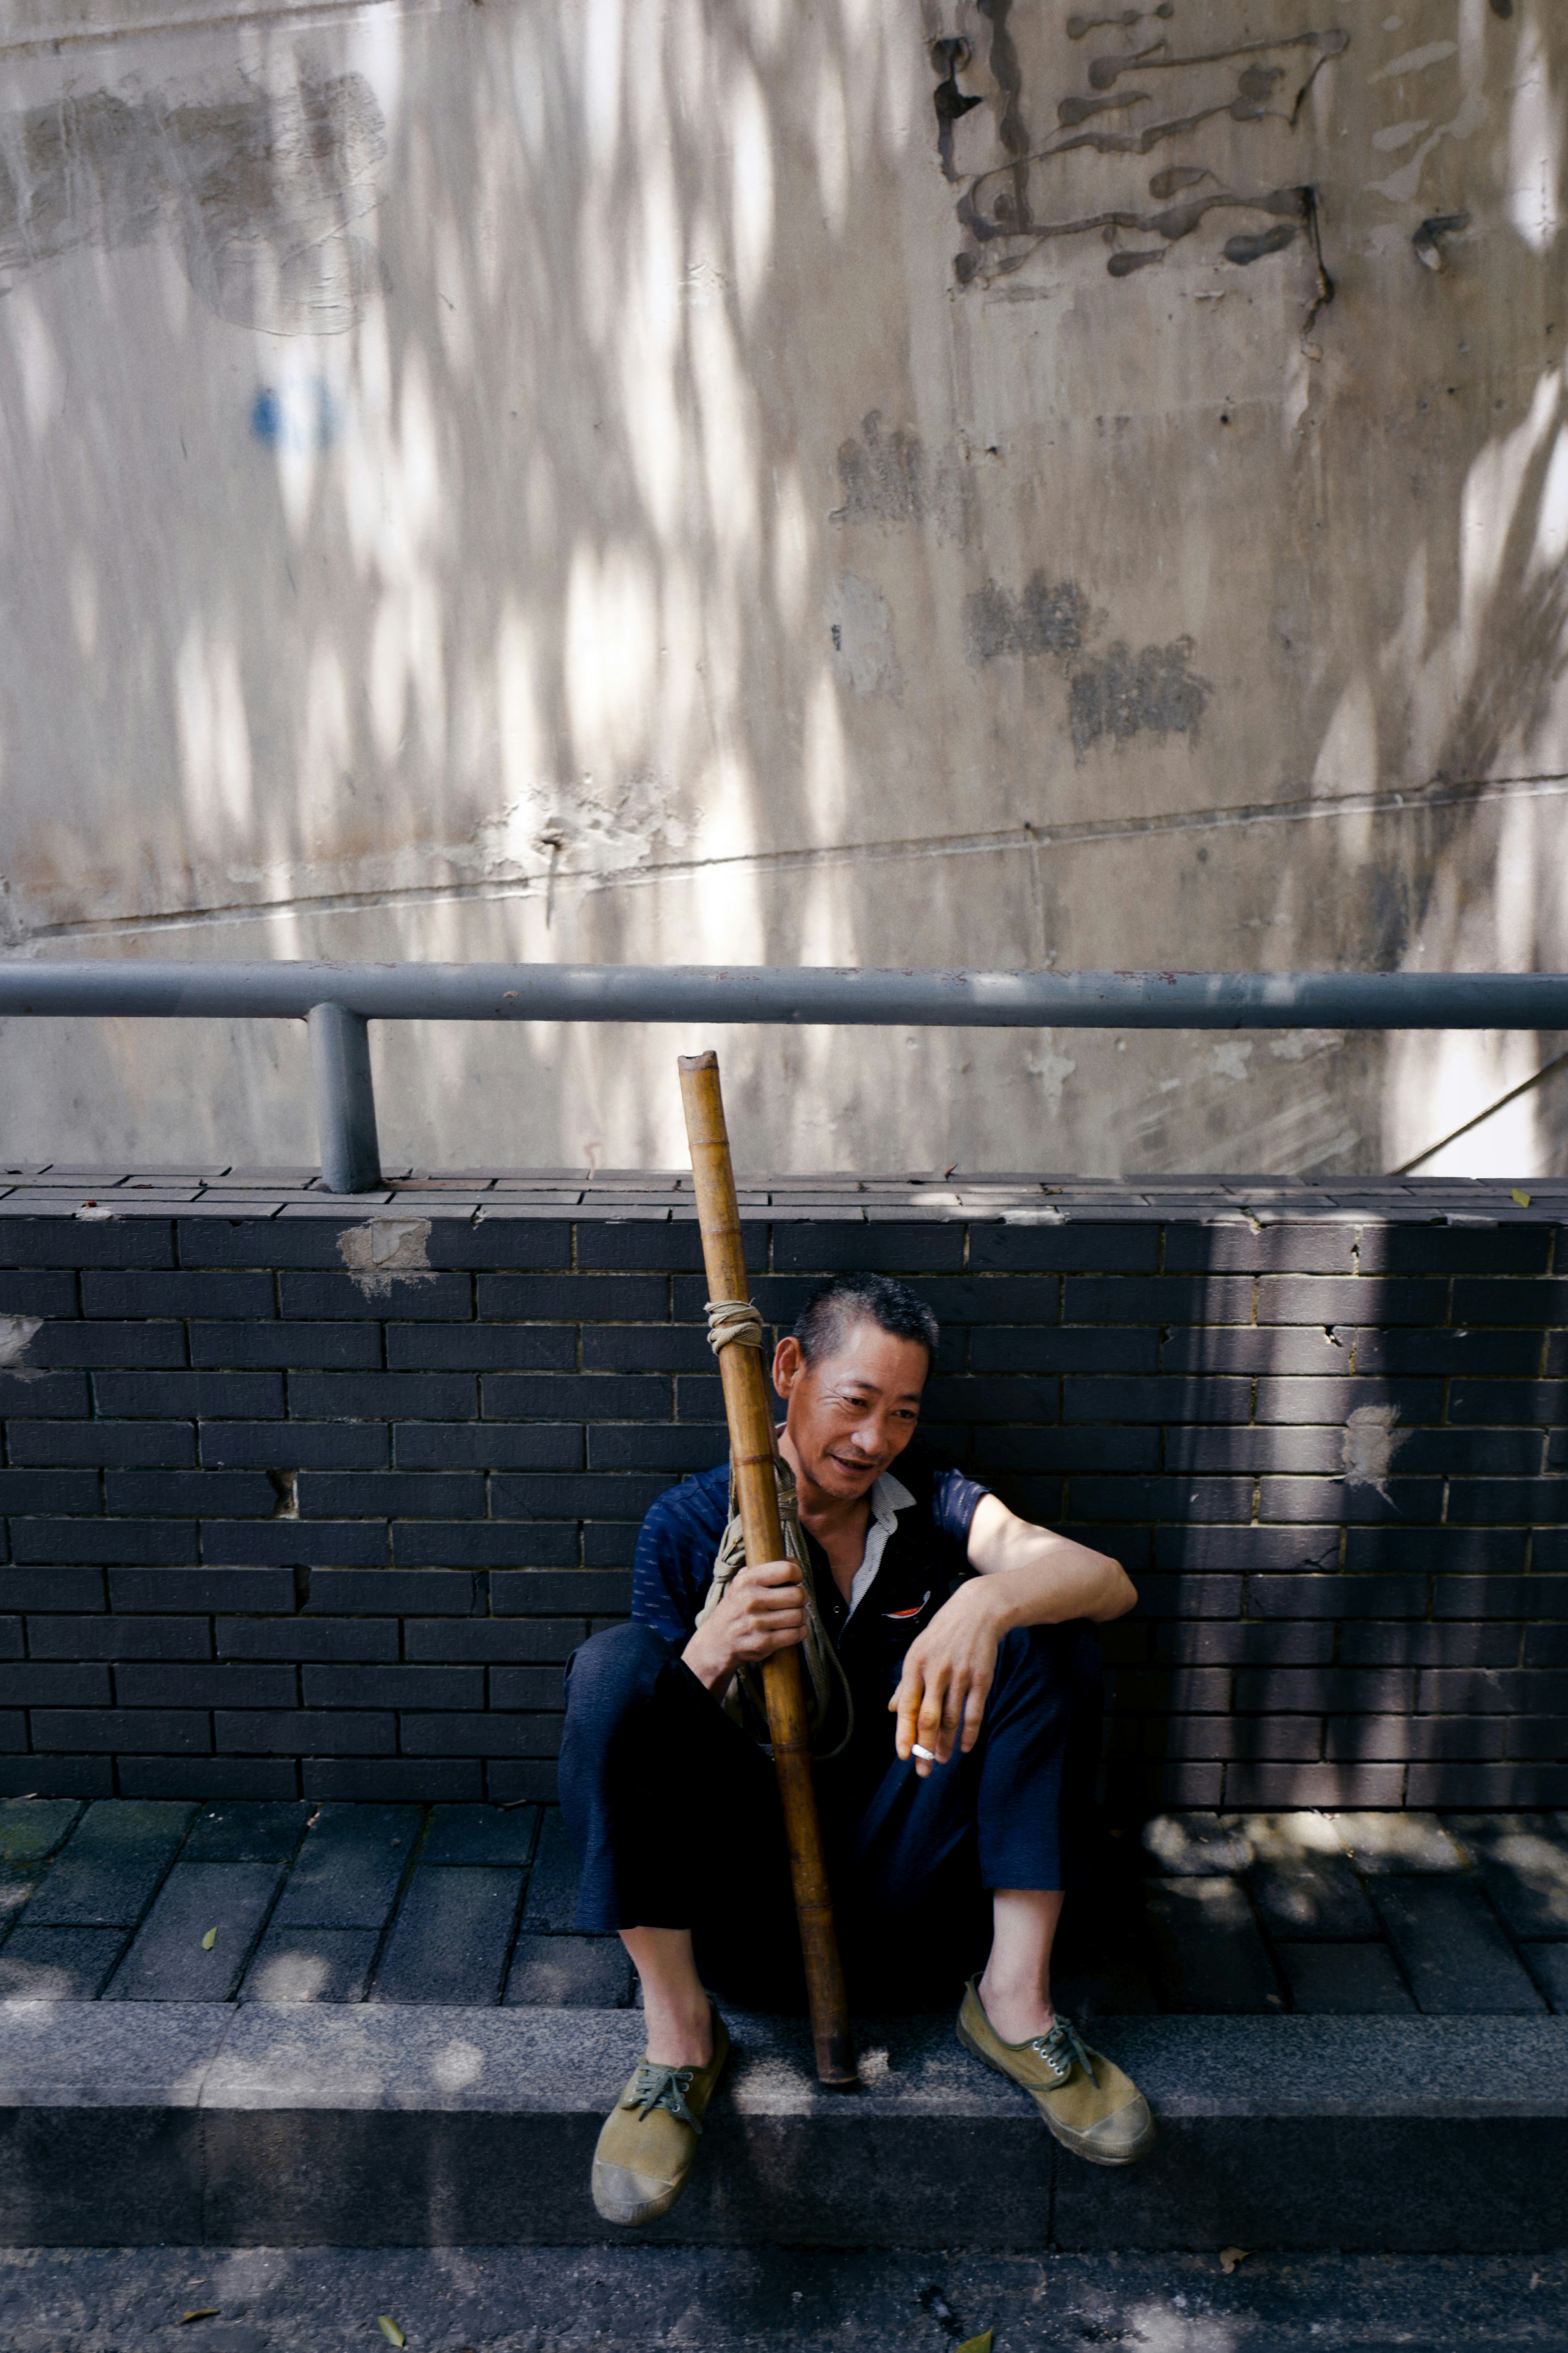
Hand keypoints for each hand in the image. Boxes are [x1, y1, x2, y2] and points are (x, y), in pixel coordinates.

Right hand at [682, 1559, 806, 1691]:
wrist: (715, 1642)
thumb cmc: (735, 1608)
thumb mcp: (742, 1583)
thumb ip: (765, 1569)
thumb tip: (796, 1562)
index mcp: (747, 1581)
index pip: (787, 1570)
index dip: (797, 1574)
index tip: (795, 1580)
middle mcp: (750, 1600)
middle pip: (798, 1595)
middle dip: (803, 1597)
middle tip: (798, 1600)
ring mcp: (756, 1624)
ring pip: (799, 1616)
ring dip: (802, 1615)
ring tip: (795, 1614)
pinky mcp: (762, 1644)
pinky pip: (796, 1634)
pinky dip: (800, 1631)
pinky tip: (794, 1628)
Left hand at [889, 1580, 1007, 1775]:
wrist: (977, 1611)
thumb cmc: (943, 1634)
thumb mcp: (918, 1652)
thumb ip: (906, 1683)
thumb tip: (891, 1709)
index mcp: (915, 1665)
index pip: (907, 1707)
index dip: (905, 1734)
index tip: (903, 1756)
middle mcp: (936, 1672)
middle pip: (929, 1718)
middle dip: (925, 1748)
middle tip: (923, 1771)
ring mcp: (960, 1675)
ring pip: (951, 1719)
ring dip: (945, 1744)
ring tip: (941, 1761)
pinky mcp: (981, 1678)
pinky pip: (974, 1712)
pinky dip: (969, 1733)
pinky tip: (964, 1747)